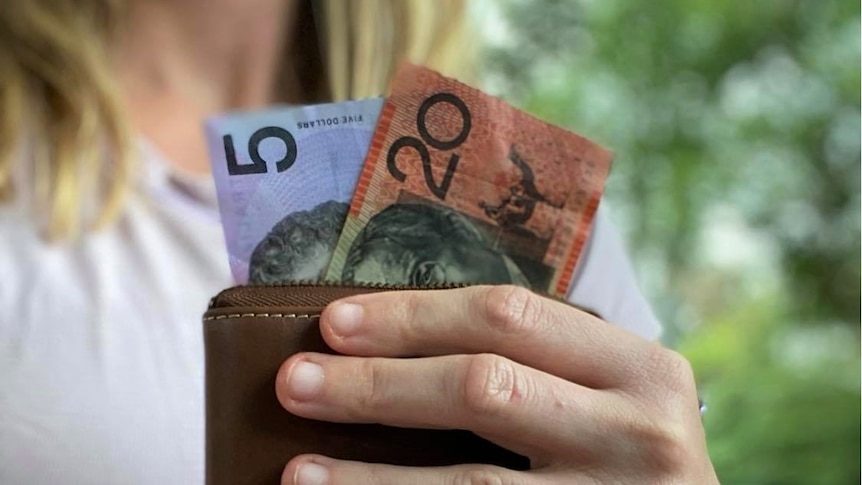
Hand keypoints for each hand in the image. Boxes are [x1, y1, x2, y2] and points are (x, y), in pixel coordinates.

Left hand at [275, 285, 718, 483]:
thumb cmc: (625, 458)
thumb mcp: (604, 397)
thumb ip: (535, 365)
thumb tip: (387, 349)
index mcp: (639, 367)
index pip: (509, 316)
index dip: (412, 316)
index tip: (333, 322)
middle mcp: (640, 431)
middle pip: (483, 386)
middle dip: (377, 384)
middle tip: (295, 382)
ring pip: (471, 483)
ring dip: (370, 476)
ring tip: (298, 469)